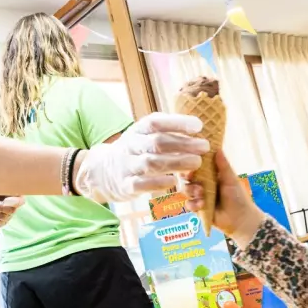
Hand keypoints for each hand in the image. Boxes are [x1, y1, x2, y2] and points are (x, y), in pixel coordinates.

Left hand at [0, 194, 24, 226]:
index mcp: (15, 194)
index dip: (12, 202)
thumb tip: (7, 191)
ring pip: (3, 218)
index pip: (20, 201)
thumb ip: (2, 187)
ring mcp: (8, 215)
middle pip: (11, 211)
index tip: (3, 201)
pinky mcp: (1, 222)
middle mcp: (14, 206)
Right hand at [74, 113, 208, 202]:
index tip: (199, 126)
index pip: (156, 122)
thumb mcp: (144, 134)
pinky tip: (174, 181)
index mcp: (137, 130)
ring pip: (151, 163)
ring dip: (176, 163)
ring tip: (196, 163)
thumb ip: (167, 130)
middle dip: (182, 144)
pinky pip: (142, 184)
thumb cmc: (135, 150)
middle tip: (204, 147)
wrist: (103, 171)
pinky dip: (158, 182)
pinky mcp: (126, 185)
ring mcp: (127, 165)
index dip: (177, 123)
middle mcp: (131, 145)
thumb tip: (198, 126)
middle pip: (157, 142)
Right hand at [183, 150, 263, 246]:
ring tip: (201, 194)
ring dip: (191, 191)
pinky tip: (201, 205)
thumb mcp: (231, 179)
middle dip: (189, 178)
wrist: (241, 220)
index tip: (190, 161)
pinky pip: (189, 204)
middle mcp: (204, 185)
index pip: (197, 166)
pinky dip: (193, 204)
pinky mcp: (198, 209)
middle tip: (193, 178)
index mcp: (211, 175)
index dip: (192, 163)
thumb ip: (223, 165)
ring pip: (186, 190)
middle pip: (188, 177)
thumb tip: (218, 148)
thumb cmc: (238, 197)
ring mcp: (200, 197)